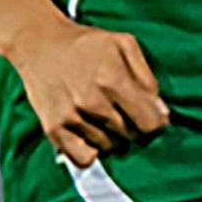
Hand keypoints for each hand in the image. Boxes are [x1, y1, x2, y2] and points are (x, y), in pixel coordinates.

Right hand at [7, 17, 168, 167]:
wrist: (39, 43)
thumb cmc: (85, 44)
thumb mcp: (124, 44)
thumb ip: (147, 78)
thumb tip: (162, 113)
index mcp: (112, 79)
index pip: (149, 123)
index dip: (155, 122)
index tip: (150, 116)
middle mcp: (91, 101)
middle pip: (130, 135)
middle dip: (132, 125)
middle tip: (121, 108)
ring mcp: (70, 117)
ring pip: (109, 146)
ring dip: (110, 135)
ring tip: (100, 112)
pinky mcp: (53, 129)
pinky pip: (84, 158)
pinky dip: (91, 149)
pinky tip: (89, 130)